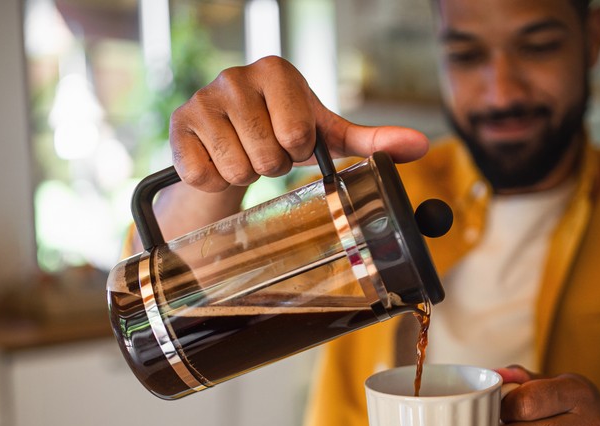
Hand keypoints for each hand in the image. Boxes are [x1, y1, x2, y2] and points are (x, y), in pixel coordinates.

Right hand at [169, 56, 429, 191]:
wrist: (227, 138)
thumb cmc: (282, 131)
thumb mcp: (326, 134)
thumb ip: (371, 141)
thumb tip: (421, 147)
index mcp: (276, 71)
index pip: (298, 135)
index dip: (298, 151)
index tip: (292, 140)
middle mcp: (235, 77)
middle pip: (269, 156)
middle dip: (272, 166)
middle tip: (266, 151)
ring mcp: (203, 100)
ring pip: (237, 169)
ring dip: (244, 174)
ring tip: (243, 155)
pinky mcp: (178, 127)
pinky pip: (204, 176)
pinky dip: (214, 181)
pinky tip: (216, 160)